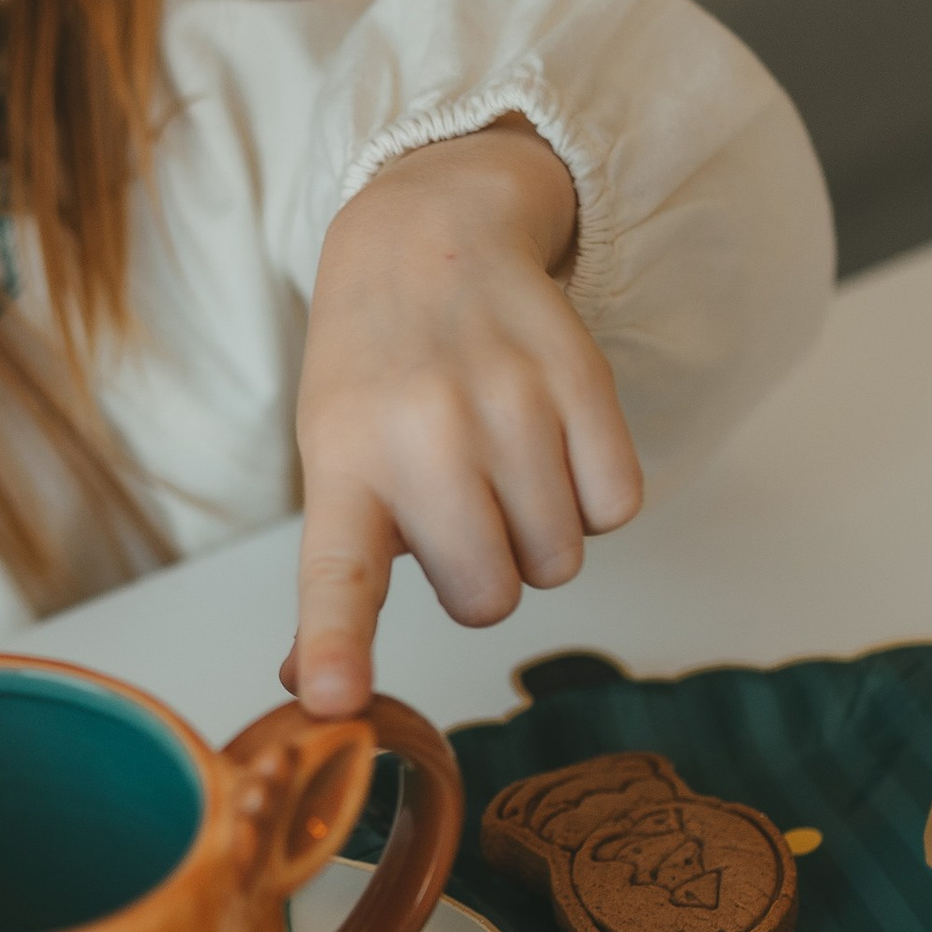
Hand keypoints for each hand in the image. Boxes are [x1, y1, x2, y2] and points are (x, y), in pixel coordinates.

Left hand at [286, 122, 641, 713]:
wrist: (430, 232)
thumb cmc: (375, 373)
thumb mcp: (331, 461)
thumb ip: (334, 579)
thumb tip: (314, 692)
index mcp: (343, 466)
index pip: (337, 574)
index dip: (337, 645)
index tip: (331, 700)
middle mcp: (421, 434)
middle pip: (488, 598)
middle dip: (485, 578)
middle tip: (461, 512)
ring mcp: (507, 402)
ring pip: (559, 561)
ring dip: (541, 536)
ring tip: (502, 466)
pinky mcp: (582, 378)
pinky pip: (618, 508)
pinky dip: (594, 497)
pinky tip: (553, 445)